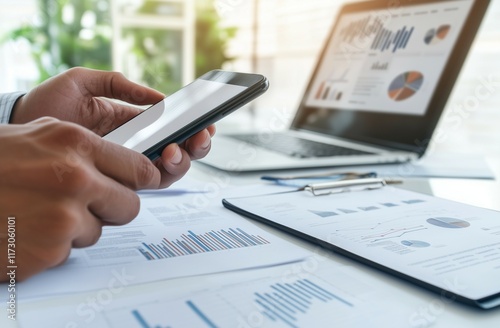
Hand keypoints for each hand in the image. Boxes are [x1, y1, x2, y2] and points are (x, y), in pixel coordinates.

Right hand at [0, 118, 161, 280]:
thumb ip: (87, 149)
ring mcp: (64, 218)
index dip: (140, 180)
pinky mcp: (50, 250)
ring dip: (77, 226)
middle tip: (86, 203)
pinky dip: (52, 245)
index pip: (140, 169)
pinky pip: (69, 251)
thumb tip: (125, 163)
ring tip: (40, 212)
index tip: (136, 184)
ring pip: (98, 231)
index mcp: (78, 144)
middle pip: (130, 206)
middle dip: (112, 207)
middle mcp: (77, 179)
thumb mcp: (42, 135)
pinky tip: (27, 229)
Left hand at [11, 67, 214, 187]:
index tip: (205, 124)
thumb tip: (158, 98)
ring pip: (166, 170)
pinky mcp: (114, 179)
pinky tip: (162, 160)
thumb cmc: (47, 105)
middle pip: (177, 152)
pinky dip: (161, 173)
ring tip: (174, 149)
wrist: (19, 129)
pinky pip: (145, 182)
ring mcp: (125, 164)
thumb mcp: (84, 83)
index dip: (192, 128)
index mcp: (131, 122)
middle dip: (195, 146)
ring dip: (181, 161)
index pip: (170, 128)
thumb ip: (119, 85)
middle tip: (198, 138)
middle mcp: (133, 146)